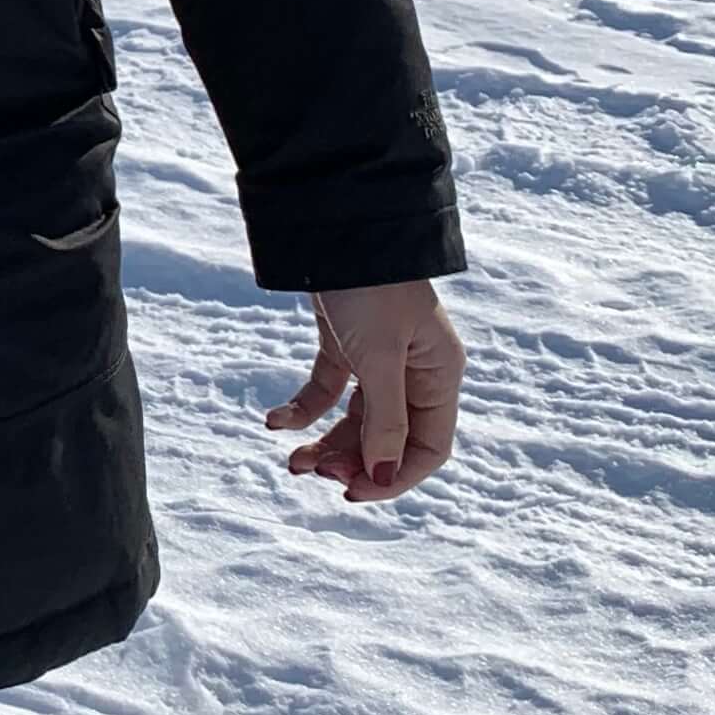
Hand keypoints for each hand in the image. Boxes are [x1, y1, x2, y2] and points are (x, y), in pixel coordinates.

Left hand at [264, 280, 463, 501]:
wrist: (338, 223)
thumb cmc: (371, 287)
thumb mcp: (379, 358)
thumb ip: (384, 420)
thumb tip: (383, 475)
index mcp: (438, 376)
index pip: (428, 447)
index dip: (393, 477)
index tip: (350, 491)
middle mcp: (415, 371)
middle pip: (388, 437)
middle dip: (351, 460)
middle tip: (312, 470)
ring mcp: (380, 357)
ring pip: (356, 419)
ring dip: (326, 442)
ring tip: (290, 458)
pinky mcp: (347, 342)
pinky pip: (328, 389)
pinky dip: (304, 409)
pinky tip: (275, 422)